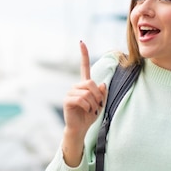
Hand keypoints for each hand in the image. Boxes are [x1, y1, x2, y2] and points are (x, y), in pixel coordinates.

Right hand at [60, 41, 106, 165]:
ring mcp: (70, 92)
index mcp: (84, 85)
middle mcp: (76, 86)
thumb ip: (102, 93)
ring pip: (88, 93)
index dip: (83, 55)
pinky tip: (85, 111)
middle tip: (97, 105)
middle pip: (91, 83)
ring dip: (93, 103)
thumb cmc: (89, 116)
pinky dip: (88, 107)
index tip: (81, 42)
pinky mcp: (67, 100)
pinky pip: (82, 100)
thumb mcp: (100, 104)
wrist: (80, 128)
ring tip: (91, 110)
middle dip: (98, 96)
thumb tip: (102, 84)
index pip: (84, 67)